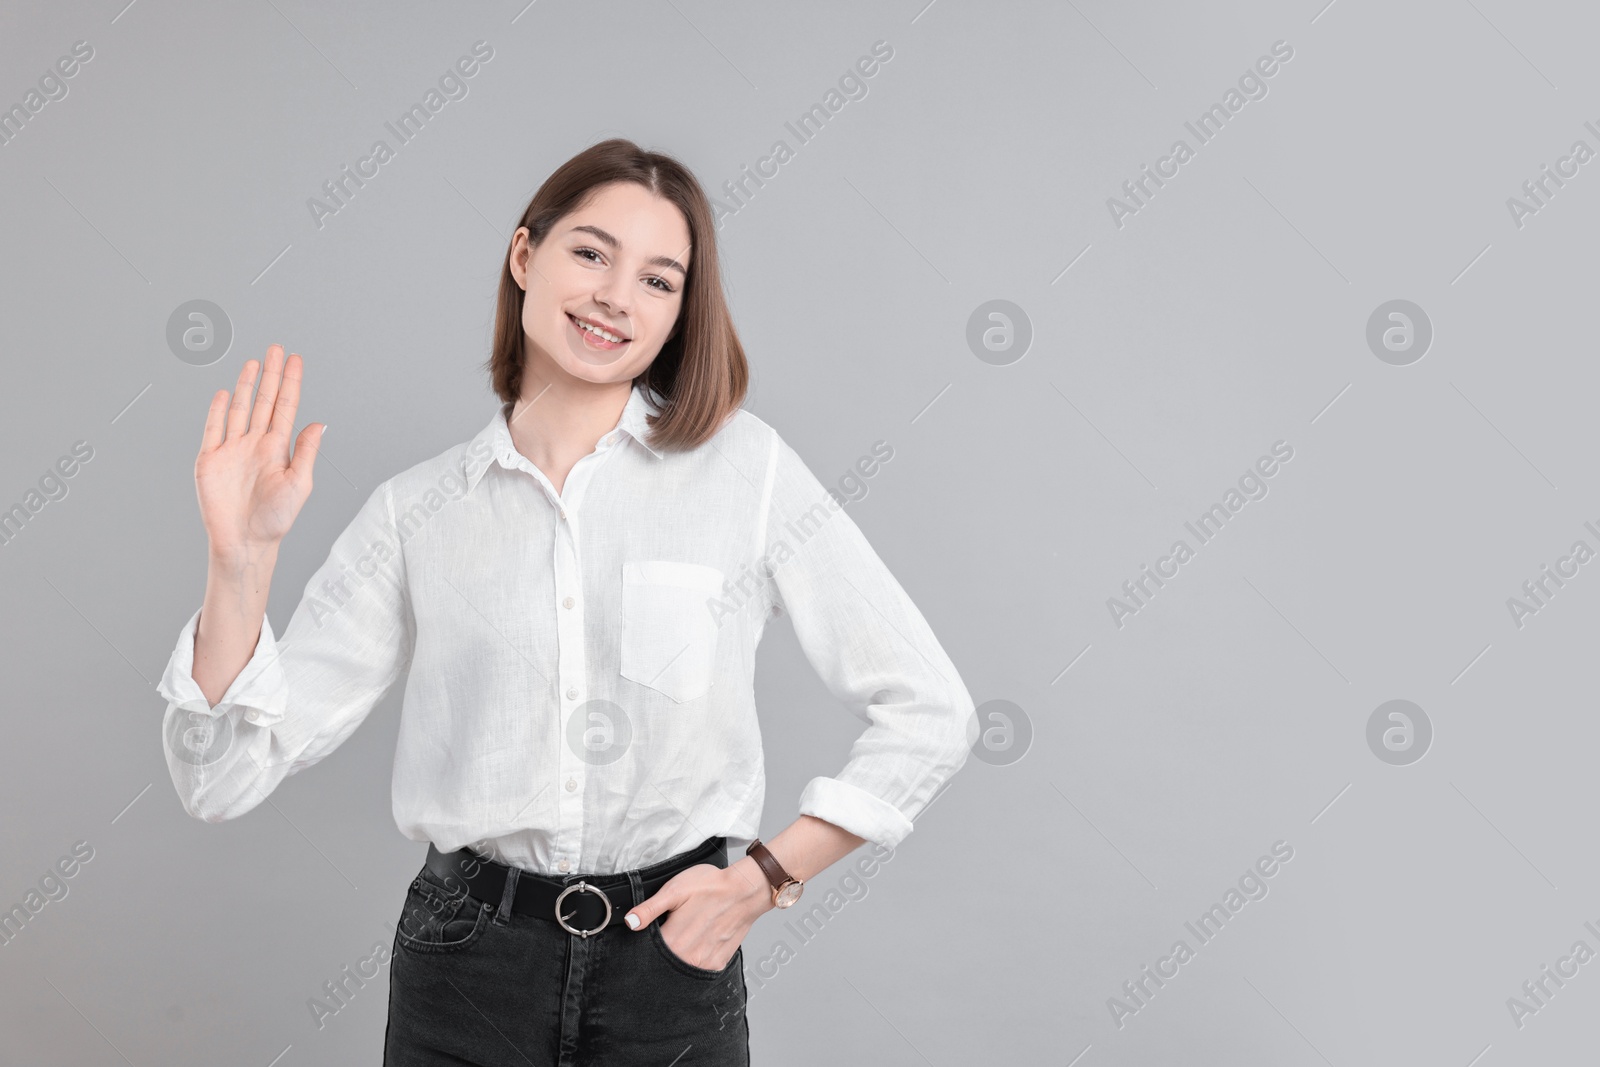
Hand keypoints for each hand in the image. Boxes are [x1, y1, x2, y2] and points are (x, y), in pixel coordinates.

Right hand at [196, 345, 325, 561]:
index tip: (295, 360)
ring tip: (254, 362)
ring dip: (245, 385)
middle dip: (270, 375)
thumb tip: (320, 423)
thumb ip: (306, 451)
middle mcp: (256, 444)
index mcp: (279, 448)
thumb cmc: (276, 519)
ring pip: (239, 409)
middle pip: (263, 400)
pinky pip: (213, 429)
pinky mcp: (210, 459)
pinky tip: (223, 392)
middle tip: (276, 348)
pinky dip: (217, 410)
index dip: (291, 383)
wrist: (245, 541)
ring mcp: (232, 449)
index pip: (286, 407)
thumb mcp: (299, 484)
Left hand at [624, 858, 771, 970]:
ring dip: (677, 960)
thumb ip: (649, 909)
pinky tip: (696, 945)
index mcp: (673, 941)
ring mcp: (704, 964)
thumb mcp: (674, 890)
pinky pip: (699, 970)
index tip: (647, 937)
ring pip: (681, 970)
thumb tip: (630, 922)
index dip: (642, 947)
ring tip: (683, 938)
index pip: (646, 955)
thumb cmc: (710, 887)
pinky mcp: (717, 964)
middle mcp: (688, 959)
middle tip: (668, 933)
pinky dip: (693, 961)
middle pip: (663, 965)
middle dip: (659, 956)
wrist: (744, 891)